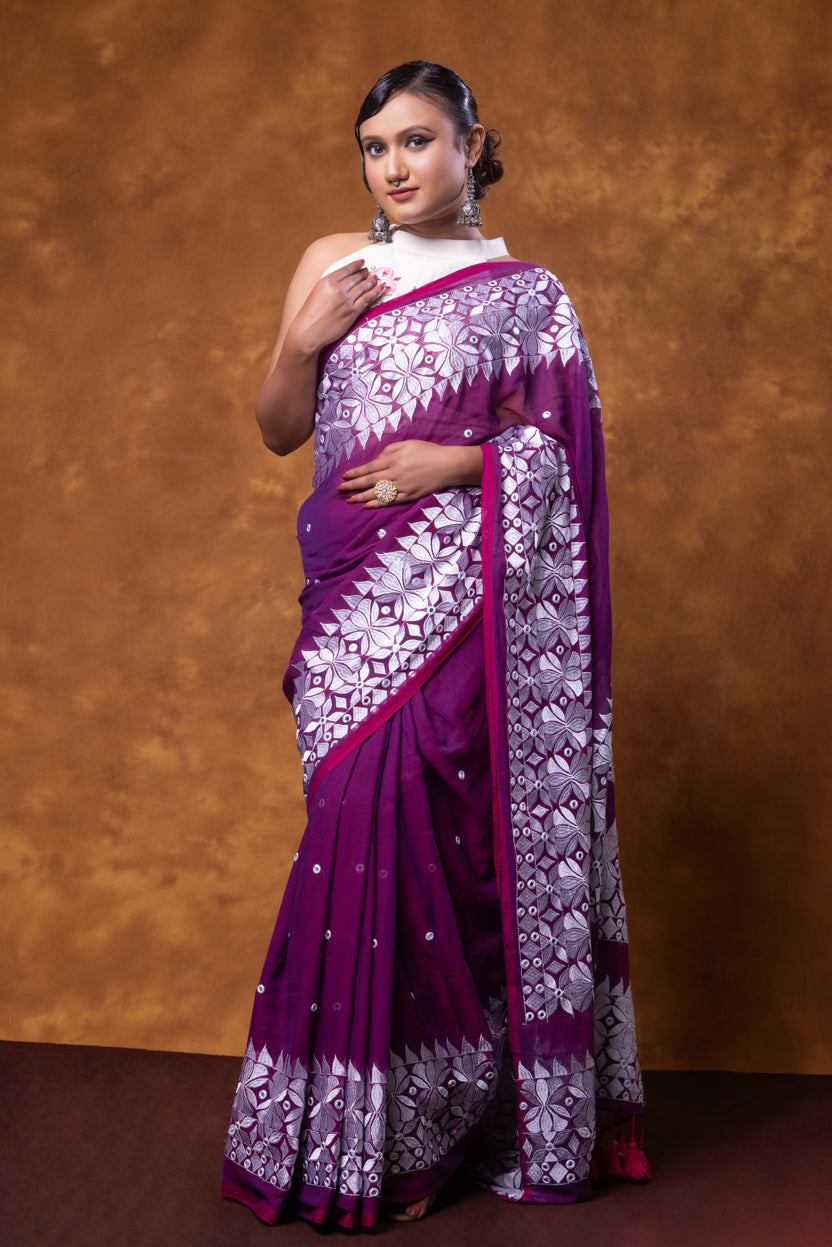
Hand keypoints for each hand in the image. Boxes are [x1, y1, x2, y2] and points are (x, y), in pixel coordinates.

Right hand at [290, 260, 382, 355]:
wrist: (309, 331)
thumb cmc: (310, 314)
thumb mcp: (316, 292)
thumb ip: (329, 285)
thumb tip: (342, 282)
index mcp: (327, 282)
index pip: (346, 270)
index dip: (356, 265)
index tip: (362, 262)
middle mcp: (338, 289)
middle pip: (356, 278)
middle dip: (364, 273)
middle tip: (369, 271)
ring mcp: (346, 301)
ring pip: (363, 288)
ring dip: (371, 281)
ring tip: (376, 278)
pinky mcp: (352, 312)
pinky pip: (367, 300)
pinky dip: (375, 293)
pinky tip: (380, 288)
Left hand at [337, 441, 482, 506]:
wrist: (448, 465)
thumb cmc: (428, 452)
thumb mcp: (408, 444)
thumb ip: (390, 450)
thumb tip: (377, 459)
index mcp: (394, 459)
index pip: (370, 467)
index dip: (356, 473)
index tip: (344, 477)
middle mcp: (396, 473)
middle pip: (370, 481)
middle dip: (354, 486)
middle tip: (340, 490)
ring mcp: (403, 486)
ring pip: (378, 493)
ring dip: (362, 496)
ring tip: (350, 500)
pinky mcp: (410, 495)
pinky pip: (391, 501)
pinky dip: (379, 503)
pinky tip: (368, 505)